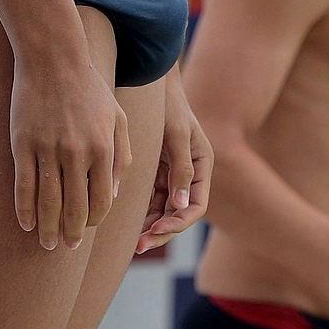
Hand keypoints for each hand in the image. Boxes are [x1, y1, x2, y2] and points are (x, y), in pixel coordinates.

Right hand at [9, 55, 130, 249]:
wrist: (53, 57)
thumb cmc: (89, 88)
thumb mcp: (117, 118)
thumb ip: (121, 156)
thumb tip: (113, 194)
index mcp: (103, 148)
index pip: (102, 202)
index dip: (95, 222)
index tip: (88, 229)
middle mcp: (77, 153)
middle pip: (74, 210)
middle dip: (72, 235)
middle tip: (67, 246)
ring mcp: (47, 149)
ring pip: (47, 204)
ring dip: (48, 230)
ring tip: (47, 243)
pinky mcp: (23, 144)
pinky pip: (23, 187)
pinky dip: (24, 211)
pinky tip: (26, 224)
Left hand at [135, 64, 212, 253]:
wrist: (151, 83)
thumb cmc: (168, 104)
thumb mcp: (176, 133)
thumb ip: (181, 168)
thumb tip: (182, 205)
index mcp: (202, 165)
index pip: (196, 206)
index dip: (178, 222)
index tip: (157, 230)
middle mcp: (190, 174)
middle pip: (179, 214)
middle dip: (162, 231)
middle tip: (139, 245)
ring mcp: (172, 174)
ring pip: (164, 211)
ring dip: (151, 227)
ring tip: (133, 243)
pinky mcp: (156, 172)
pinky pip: (150, 200)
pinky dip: (142, 214)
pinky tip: (127, 225)